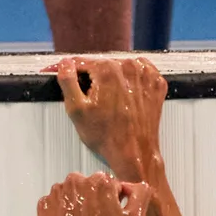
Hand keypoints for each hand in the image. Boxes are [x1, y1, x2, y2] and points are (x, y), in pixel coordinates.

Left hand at [37, 172, 152, 215]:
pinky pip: (53, 204)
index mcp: (100, 181)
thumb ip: (141, 194)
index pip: (108, 185)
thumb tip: (133, 185)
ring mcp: (57, 193)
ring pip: (70, 194)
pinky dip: (59, 213)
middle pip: (87, 187)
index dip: (111, 203)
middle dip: (92, 202)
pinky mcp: (43, 205)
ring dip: (75, 206)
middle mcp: (77, 181)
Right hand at [54, 57, 166, 181]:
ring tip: (107, 100)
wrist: (134, 153)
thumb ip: (68, 82)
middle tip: (89, 98)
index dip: (68, 68)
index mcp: (107, 70)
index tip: (59, 71)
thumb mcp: (77, 110)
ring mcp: (146, 74)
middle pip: (101, 64)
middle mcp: (129, 67)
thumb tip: (65, 64)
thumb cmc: (107, 136)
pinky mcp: (156, 83)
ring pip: (120, 67)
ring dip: (111, 78)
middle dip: (92, 77)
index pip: (81, 62)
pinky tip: (124, 96)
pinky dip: (130, 81)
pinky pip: (139, 73)